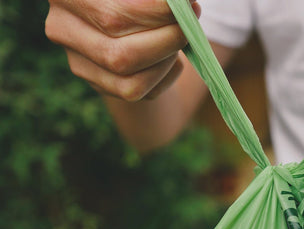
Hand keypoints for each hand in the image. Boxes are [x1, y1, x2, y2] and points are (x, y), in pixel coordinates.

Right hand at [45, 0, 200, 100]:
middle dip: (167, 42)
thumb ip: (160, 0)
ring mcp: (77, 61)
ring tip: (177, 37)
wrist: (132, 17)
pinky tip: (167, 55)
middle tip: (189, 26)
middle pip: (122, 56)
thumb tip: (184, 5)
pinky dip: (166, 74)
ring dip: (167, 61)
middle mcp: (62, 28)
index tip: (188, 5)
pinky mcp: (97, 83)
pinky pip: (141, 92)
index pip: (115, 17)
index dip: (157, 14)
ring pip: (132, 83)